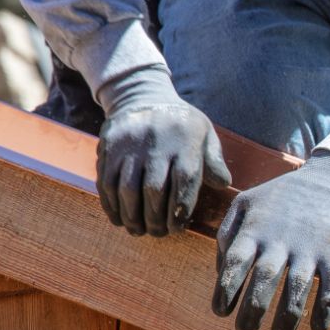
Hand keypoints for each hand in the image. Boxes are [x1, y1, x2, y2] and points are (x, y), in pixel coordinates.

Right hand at [96, 68, 230, 235]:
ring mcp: (129, 145)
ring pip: (126, 188)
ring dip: (131, 215)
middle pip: (153, 189)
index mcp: (185, 141)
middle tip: (158, 234)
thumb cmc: (181, 123)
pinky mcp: (108, 146)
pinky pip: (106, 180)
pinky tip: (119, 218)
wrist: (142, 95)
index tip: (177, 228)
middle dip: (155, 217)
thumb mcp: (205, 134)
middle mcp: (156, 143)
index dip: (180, 209)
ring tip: (138, 230)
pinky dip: (111, 204)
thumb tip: (223, 184)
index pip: (184, 181)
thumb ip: (214, 160)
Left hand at [212, 152, 329, 329]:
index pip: (235, 265)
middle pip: (263, 280)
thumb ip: (228, 235)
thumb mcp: (246, 203)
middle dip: (252, 311)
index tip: (221, 312)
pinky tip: (318, 328)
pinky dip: (325, 309)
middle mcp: (281, 239)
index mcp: (255, 229)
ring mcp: (310, 246)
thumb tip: (222, 274)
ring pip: (297, 288)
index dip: (225, 292)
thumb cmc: (283, 197)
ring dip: (288, 317)